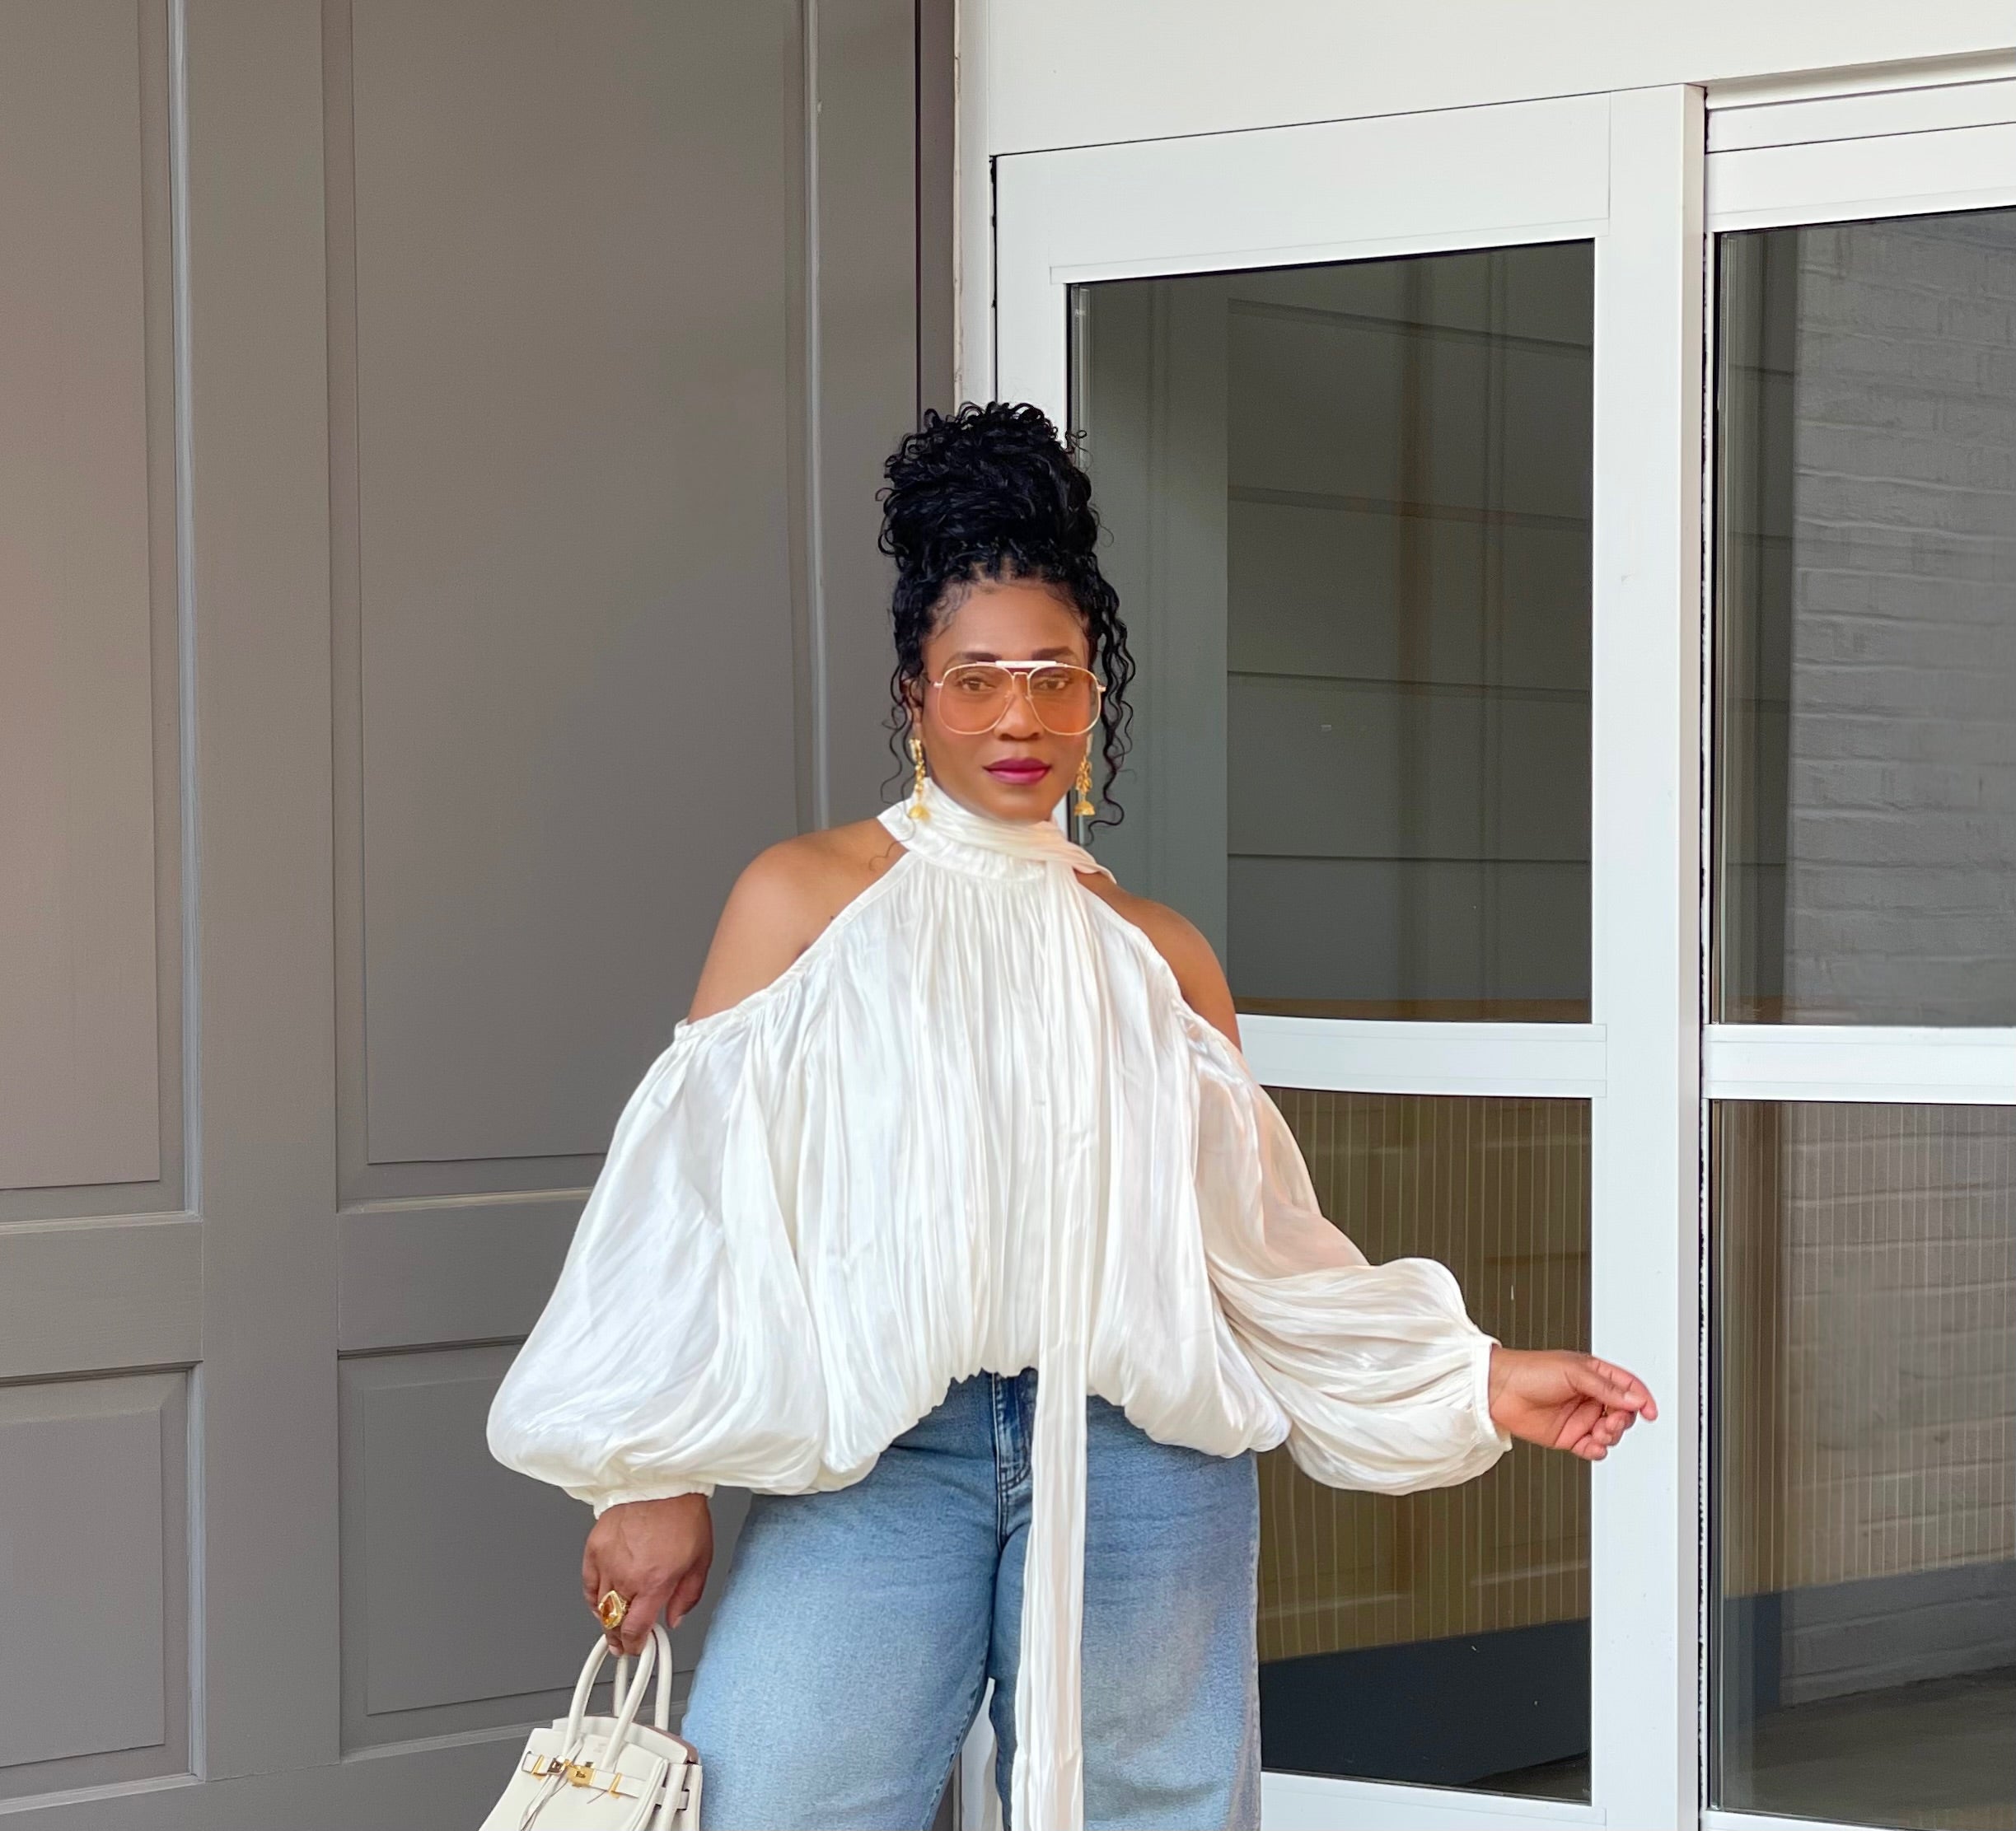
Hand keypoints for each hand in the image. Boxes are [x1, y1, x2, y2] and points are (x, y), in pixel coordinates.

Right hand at [583, 1494, 713, 1656]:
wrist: (662, 1482)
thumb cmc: (682, 1514)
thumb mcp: (701, 1560)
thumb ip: (688, 1596)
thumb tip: (675, 1618)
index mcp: (654, 1582)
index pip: (635, 1629)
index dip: (635, 1645)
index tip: (637, 1648)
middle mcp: (627, 1575)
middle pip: (614, 1622)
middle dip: (619, 1639)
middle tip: (623, 1645)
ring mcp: (607, 1562)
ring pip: (600, 1606)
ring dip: (606, 1621)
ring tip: (613, 1626)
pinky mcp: (594, 1548)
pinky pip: (588, 1584)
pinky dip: (593, 1599)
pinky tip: (600, 1604)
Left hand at [1487, 1348, 1655, 1460]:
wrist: (1499, 1391)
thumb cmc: (1529, 1370)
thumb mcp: (1574, 1372)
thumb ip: (1606, 1387)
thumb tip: (1634, 1398)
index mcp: (1594, 1375)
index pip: (1628, 1387)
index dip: (1642, 1399)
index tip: (1650, 1412)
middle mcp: (1589, 1396)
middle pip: (1623, 1413)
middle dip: (1623, 1420)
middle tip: (1613, 1421)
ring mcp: (1579, 1417)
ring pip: (1611, 1432)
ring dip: (1611, 1435)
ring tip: (1599, 1432)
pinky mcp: (1569, 1436)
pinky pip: (1592, 1448)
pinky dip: (1598, 1450)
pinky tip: (1593, 1446)